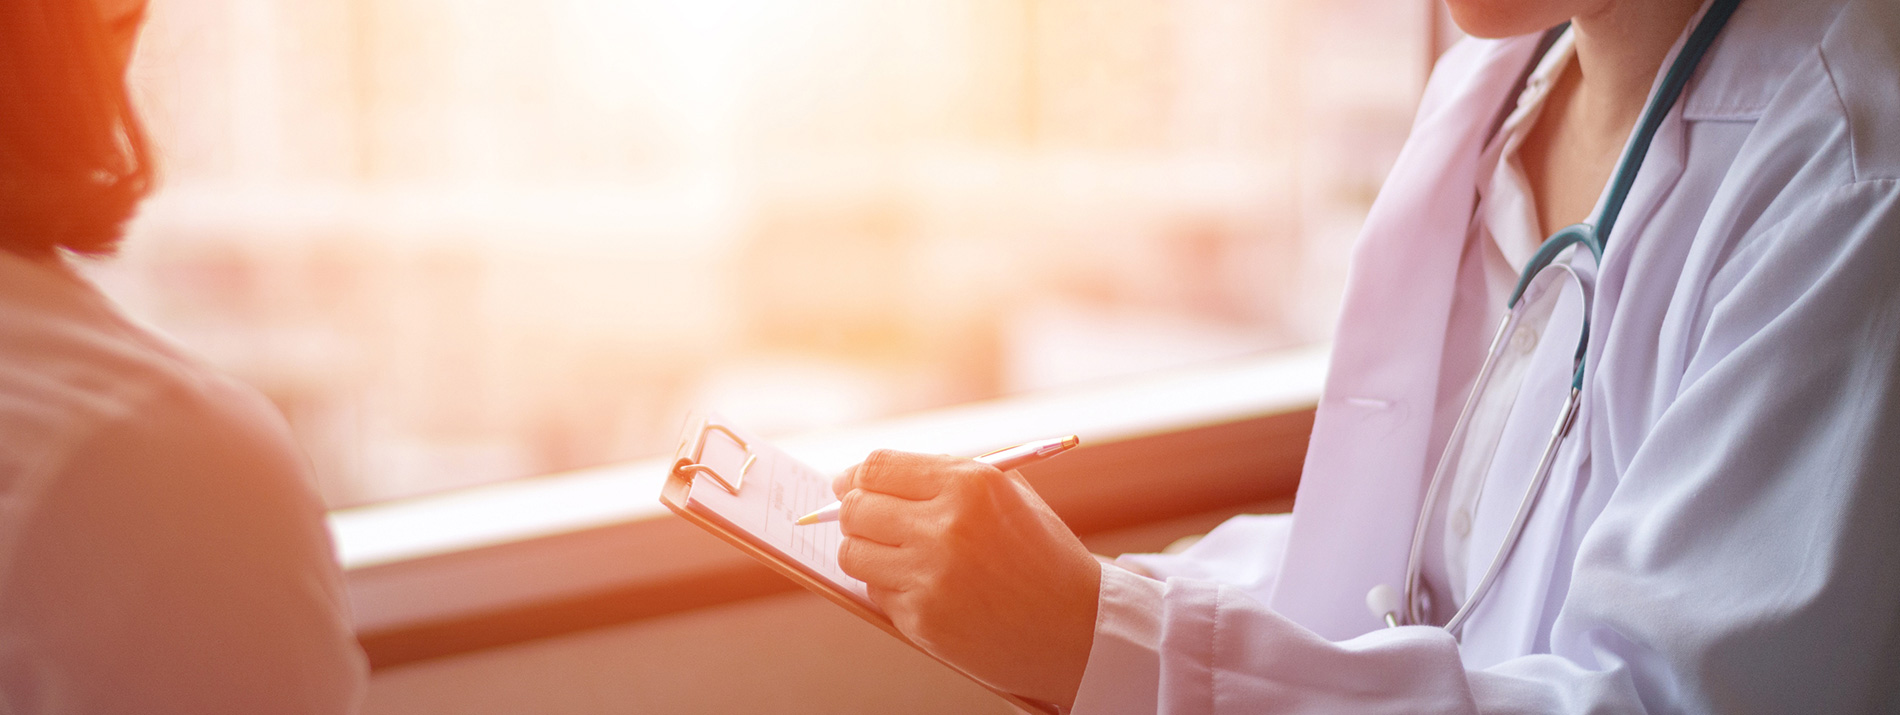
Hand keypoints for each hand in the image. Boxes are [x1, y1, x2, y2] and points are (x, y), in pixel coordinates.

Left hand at [832, 450, 1100, 708]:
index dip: (855, 476)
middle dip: (854, 512)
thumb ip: (947, 476)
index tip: (849, 484)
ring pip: (853, 552)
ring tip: (896, 555)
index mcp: (970, 484)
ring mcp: (930, 576)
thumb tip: (872, 475)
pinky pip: (875, 592)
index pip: (878, 467)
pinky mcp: (922, 619)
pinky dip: (890, 588)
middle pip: (856, 508)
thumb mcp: (1009, 495)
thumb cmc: (1043, 556)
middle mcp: (946, 526)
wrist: (1077, 628)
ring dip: (866, 551)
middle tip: (867, 519)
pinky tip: (924, 588)